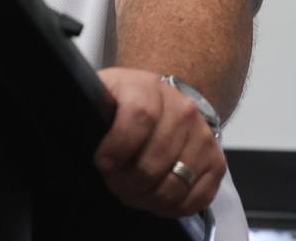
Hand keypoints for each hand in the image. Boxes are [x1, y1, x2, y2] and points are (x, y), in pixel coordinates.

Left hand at [93, 67, 224, 217]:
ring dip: (147, 199)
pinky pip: (197, 197)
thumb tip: (79, 130)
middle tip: (115, 183)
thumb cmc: (129, 101)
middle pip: (154, 161)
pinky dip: (172, 207)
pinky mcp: (216, 160)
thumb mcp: (107, 91)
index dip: (118, 147)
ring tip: (132, 193)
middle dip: (127, 183)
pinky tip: (156, 199)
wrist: (165, 98)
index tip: (103, 163)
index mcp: (148, 88)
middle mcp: (182, 109)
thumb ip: (93, 106)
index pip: (139, 117)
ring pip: (174, 184)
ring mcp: (202, 136)